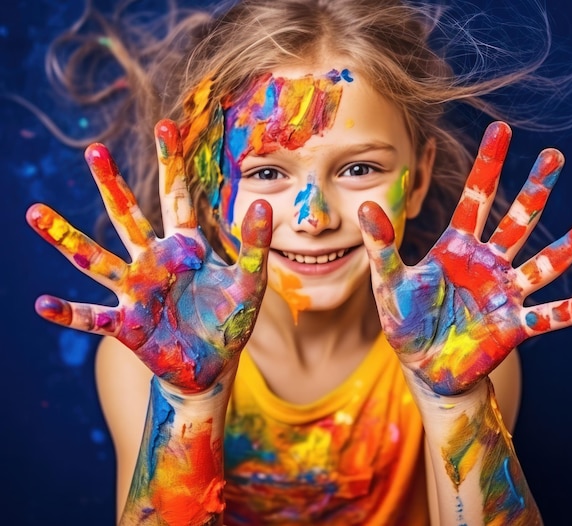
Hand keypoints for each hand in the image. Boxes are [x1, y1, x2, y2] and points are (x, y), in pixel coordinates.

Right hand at [27, 119, 271, 392]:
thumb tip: (261, 203)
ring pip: (96, 260)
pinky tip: (43, 304)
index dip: (171, 163)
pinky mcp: (127, 326)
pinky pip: (93, 317)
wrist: (213, 364)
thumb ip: (254, 246)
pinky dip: (68, 312)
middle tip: (94, 150)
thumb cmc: (230, 320)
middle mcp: (154, 262)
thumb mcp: (250, 282)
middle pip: (128, 217)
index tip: (165, 124)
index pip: (176, 197)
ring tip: (35, 213)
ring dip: (66, 238)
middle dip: (112, 185)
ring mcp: (136, 292)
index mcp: (185, 247)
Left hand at [359, 121, 571, 395]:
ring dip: (568, 246)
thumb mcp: (389, 283)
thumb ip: (382, 247)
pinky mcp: (513, 326)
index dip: (487, 165)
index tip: (501, 128)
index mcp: (456, 248)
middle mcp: (486, 264)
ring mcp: (503, 294)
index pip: (476, 197)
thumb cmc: (406, 322)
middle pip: (516, 219)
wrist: (424, 367)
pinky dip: (570, 310)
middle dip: (534, 188)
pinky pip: (547, 316)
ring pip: (541, 264)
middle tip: (555, 155)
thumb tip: (365, 205)